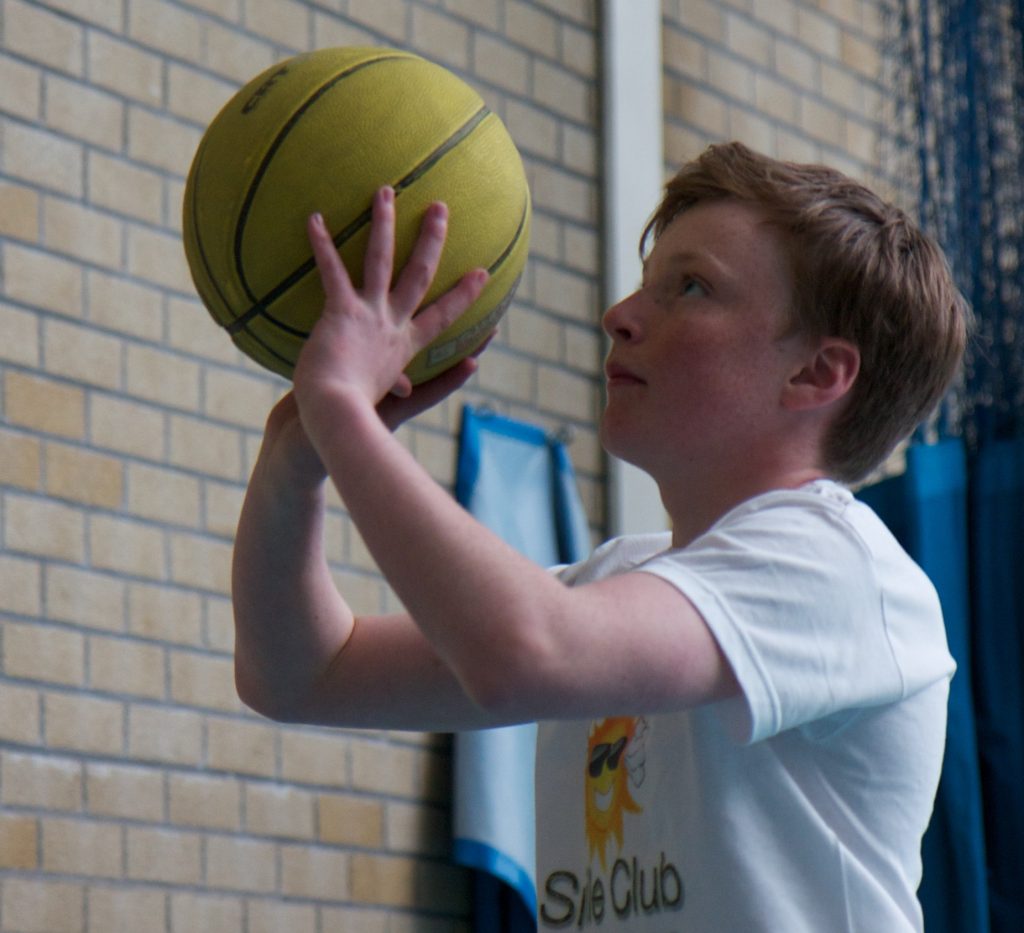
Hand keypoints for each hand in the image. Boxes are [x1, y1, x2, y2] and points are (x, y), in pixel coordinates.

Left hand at [293, 186, 488, 414]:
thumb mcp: (382, 396)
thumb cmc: (354, 412)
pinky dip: (322, 245)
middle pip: (419, 274)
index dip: (464, 294)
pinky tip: (314, 218)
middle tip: (441, 208)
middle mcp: (393, 324)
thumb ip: (397, 385)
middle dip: (432, 239)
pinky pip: (332, 271)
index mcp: (404, 346)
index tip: (482, 273)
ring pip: (381, 260)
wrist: (337, 415)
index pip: (442, 315)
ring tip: (385, 191)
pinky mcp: (342, 312)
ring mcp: (370, 315)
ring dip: (384, 223)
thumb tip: (408, 388)